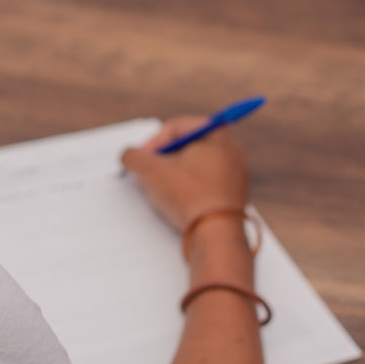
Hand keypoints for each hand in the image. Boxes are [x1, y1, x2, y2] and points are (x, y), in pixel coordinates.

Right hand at [120, 116, 249, 231]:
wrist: (217, 236)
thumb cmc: (189, 196)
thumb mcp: (150, 170)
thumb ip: (132, 156)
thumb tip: (129, 156)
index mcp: (218, 134)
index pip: (176, 127)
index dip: (153, 142)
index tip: (142, 160)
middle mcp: (232, 151)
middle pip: (185, 147)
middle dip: (163, 160)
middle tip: (150, 175)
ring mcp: (235, 175)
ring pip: (194, 167)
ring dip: (174, 176)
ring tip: (164, 192)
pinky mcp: (233, 197)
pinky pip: (204, 186)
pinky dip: (188, 191)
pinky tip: (179, 204)